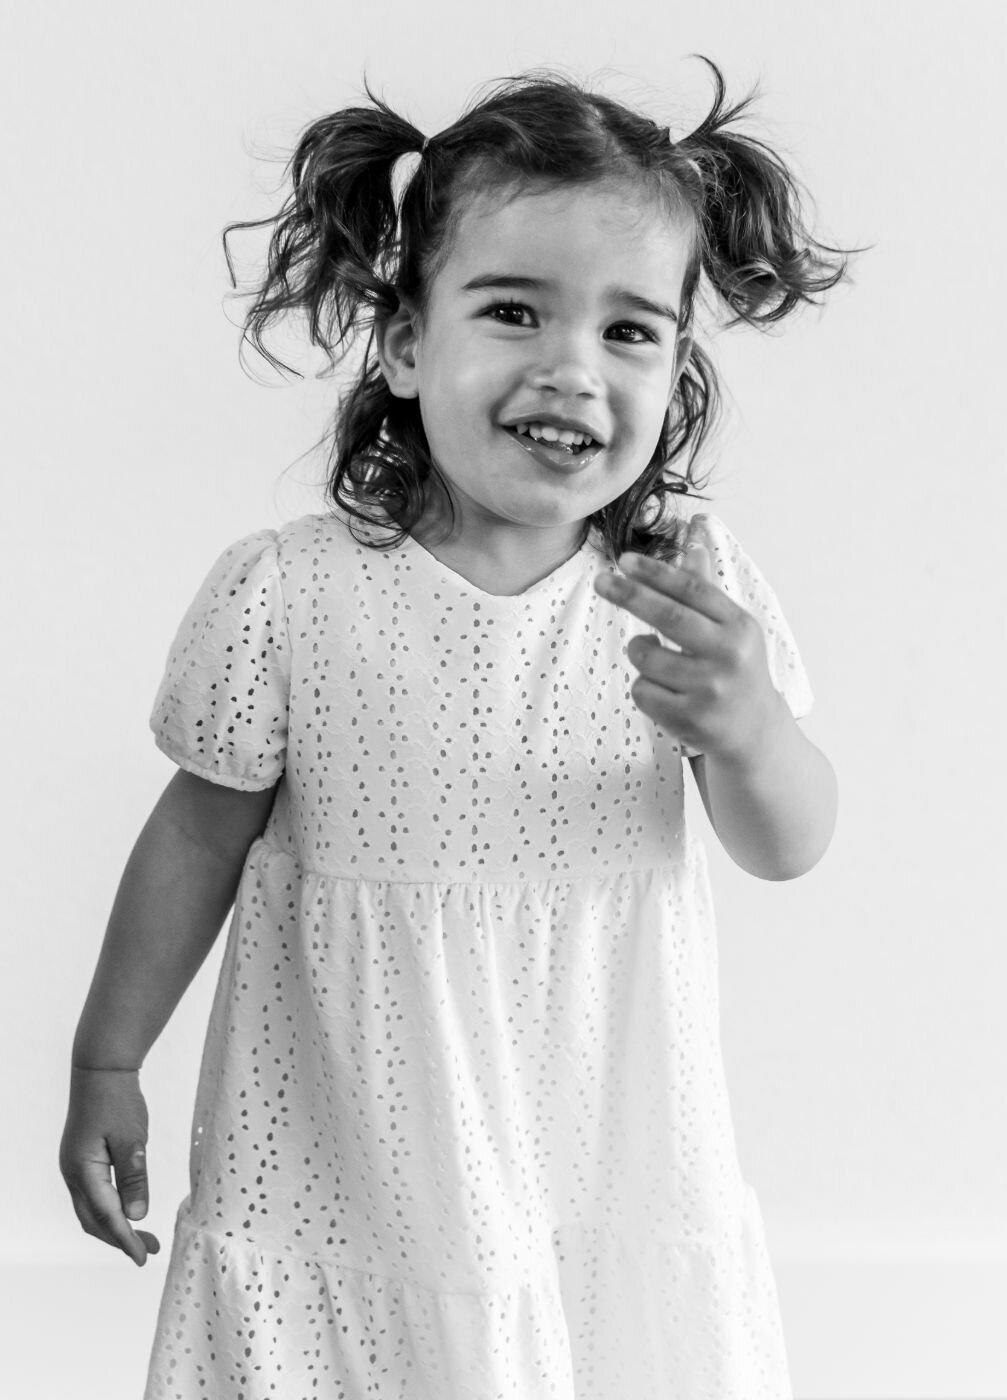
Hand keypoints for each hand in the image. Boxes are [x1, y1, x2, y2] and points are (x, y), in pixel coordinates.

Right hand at [59, 1067, 160, 1265]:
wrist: (100, 1070)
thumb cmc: (117, 1100)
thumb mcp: (132, 1138)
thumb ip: (134, 1177)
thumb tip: (137, 1216)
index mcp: (82, 1170)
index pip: (106, 1216)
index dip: (126, 1239)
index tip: (143, 1257)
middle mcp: (72, 1174)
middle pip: (93, 1221)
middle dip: (120, 1239)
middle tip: (150, 1250)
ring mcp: (73, 1168)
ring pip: (91, 1211)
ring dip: (115, 1226)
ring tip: (144, 1236)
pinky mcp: (80, 1161)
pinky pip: (92, 1196)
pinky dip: (109, 1210)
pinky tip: (128, 1212)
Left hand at [594, 519, 782, 761]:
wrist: (755, 732)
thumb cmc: (736, 670)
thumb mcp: (731, 629)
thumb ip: (705, 591)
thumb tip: (692, 544)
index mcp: (739, 626)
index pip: (693, 590)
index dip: (656, 573)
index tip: (624, 560)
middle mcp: (728, 656)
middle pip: (668, 616)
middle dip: (630, 595)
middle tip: (601, 581)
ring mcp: (710, 690)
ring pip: (646, 657)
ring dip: (640, 652)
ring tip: (657, 660)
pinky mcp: (690, 720)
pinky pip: (642, 691)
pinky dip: (644, 687)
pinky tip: (665, 692)